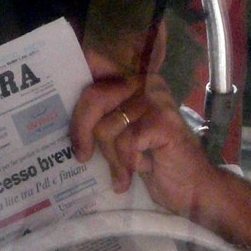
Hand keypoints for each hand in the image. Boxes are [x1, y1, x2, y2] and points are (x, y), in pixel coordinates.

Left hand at [69, 74, 217, 216]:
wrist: (194, 189)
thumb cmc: (156, 164)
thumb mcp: (123, 135)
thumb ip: (101, 117)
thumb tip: (61, 112)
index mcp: (134, 82)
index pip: (95, 61)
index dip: (73, 70)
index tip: (56, 93)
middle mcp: (146, 83)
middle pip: (92, 97)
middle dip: (81, 131)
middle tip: (82, 156)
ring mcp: (156, 101)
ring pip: (105, 128)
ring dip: (112, 158)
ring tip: (125, 171)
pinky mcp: (162, 122)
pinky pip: (125, 143)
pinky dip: (128, 163)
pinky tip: (141, 170)